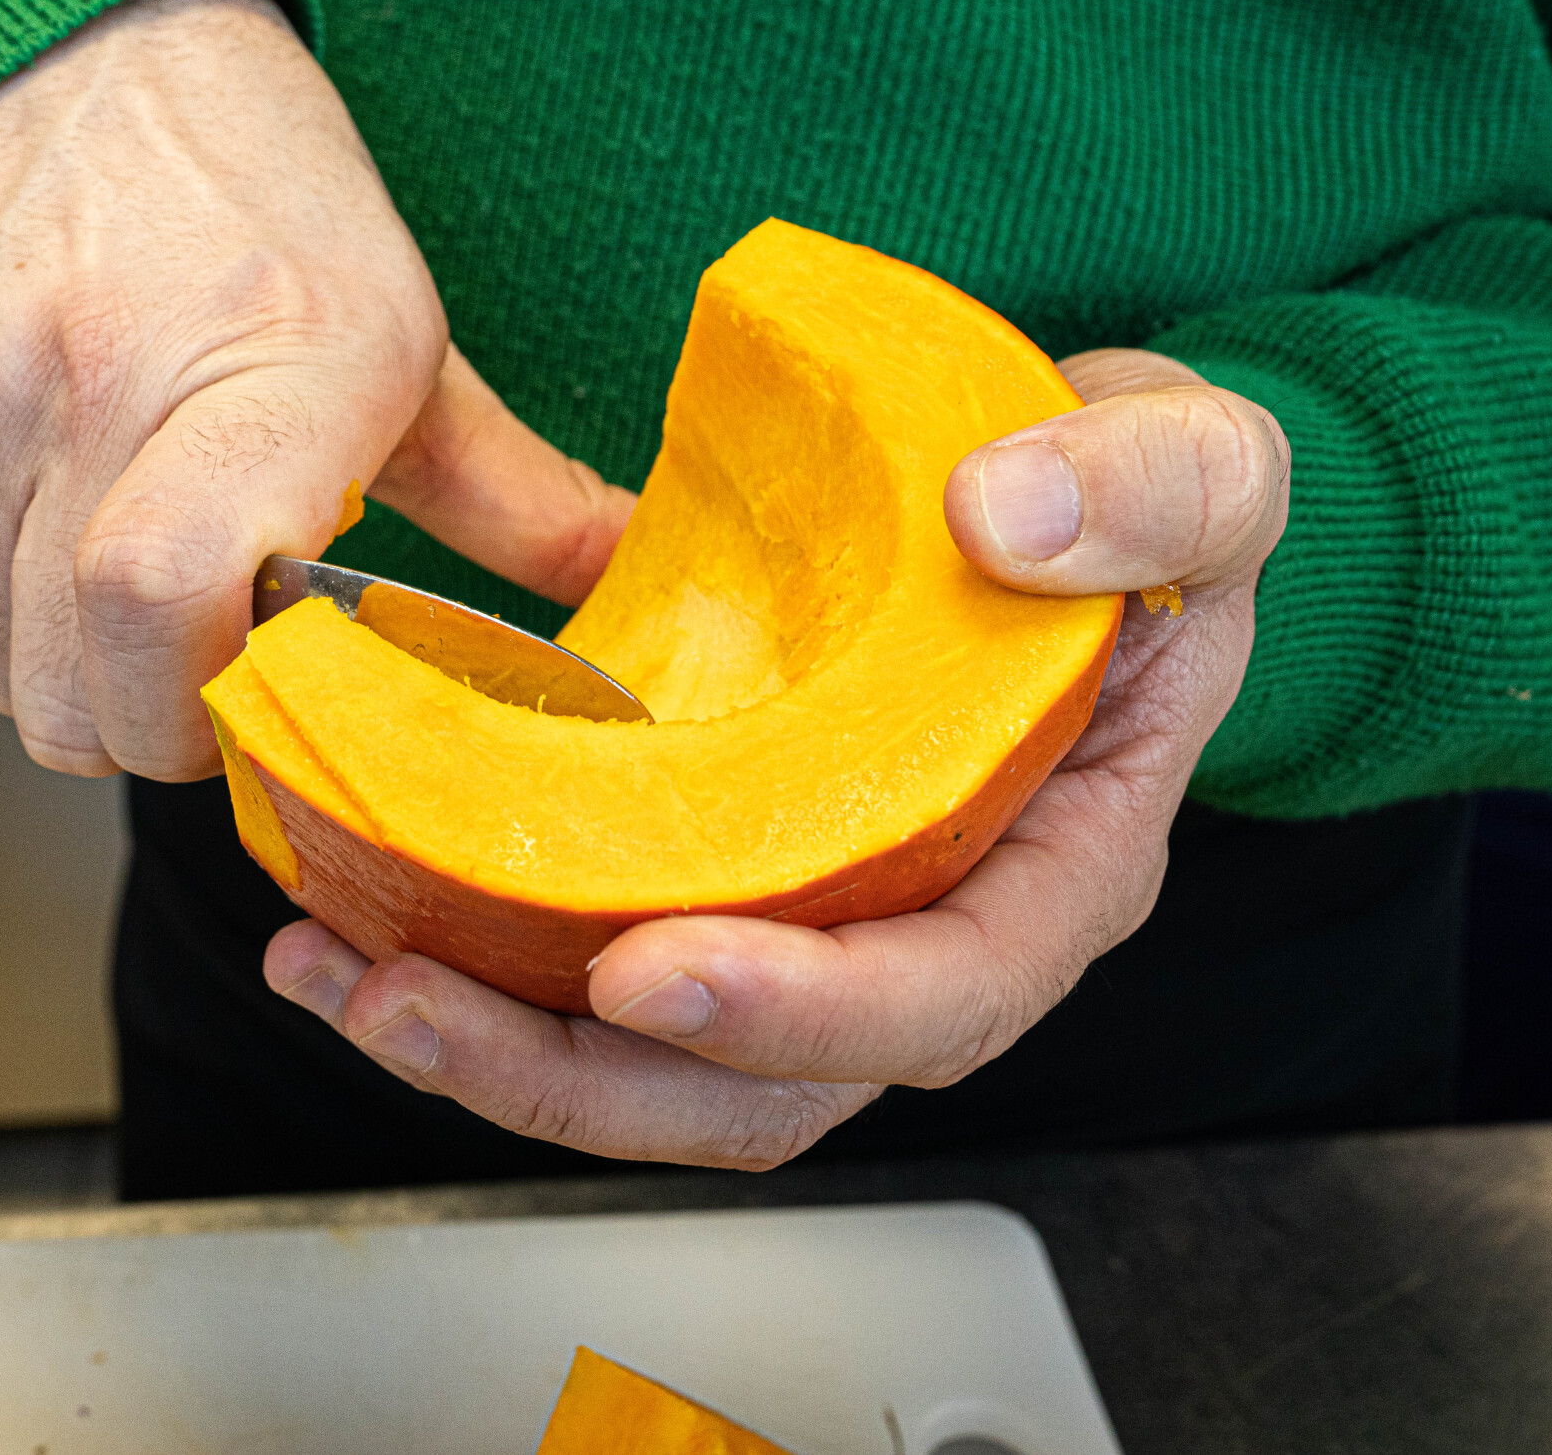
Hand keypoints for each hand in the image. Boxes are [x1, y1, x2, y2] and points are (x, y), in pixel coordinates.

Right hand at [0, 0, 632, 779]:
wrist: (56, 34)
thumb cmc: (243, 180)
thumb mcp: (404, 333)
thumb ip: (509, 492)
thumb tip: (621, 572)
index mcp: (258, 372)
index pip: (166, 608)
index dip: (208, 712)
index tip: (262, 699)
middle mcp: (88, 388)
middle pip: (71, 700)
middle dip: (148, 717)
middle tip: (209, 643)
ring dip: (71, 656)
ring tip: (136, 548)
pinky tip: (59, 497)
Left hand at [263, 348, 1289, 1165]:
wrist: (1062, 490)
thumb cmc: (1144, 507)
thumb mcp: (1207, 463)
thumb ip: (1157, 485)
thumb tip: (1004, 521)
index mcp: (1056, 870)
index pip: (940, 997)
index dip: (798, 1012)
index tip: (650, 972)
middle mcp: (927, 929)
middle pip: (761, 1088)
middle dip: (581, 1077)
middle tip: (415, 1004)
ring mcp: (812, 911)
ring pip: (656, 1058)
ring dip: (494, 1044)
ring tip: (344, 975)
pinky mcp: (718, 865)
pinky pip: (595, 949)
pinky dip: (476, 948)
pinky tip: (353, 909)